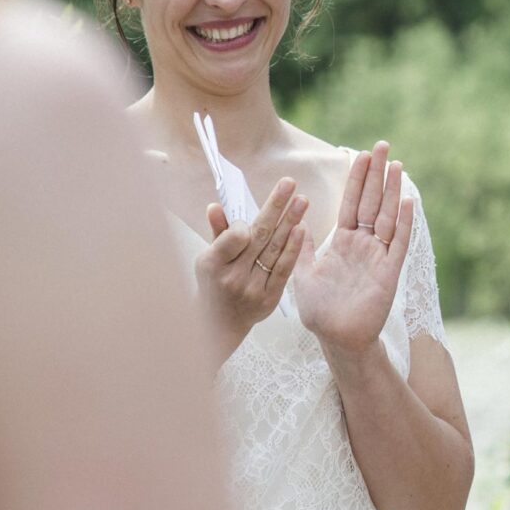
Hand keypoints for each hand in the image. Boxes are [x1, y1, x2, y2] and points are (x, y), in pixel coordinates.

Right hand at [194, 177, 306, 354]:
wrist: (218, 326)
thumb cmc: (213, 285)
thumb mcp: (207, 259)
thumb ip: (217, 232)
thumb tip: (216, 206)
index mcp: (213, 264)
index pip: (235, 237)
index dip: (246, 222)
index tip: (253, 212)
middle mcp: (233, 277)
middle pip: (259, 236)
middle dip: (276, 207)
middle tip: (290, 184)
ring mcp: (252, 289)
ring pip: (274, 250)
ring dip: (290, 222)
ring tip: (302, 200)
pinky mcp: (269, 299)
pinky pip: (283, 269)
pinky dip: (293, 248)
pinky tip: (301, 229)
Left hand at [291, 143, 414, 354]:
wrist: (336, 339)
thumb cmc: (320, 311)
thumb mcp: (302, 274)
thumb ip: (302, 248)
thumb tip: (295, 222)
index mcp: (343, 243)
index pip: (351, 203)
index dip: (357, 179)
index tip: (361, 154)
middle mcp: (363, 245)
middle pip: (371, 202)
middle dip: (376, 174)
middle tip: (383, 145)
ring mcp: (378, 257)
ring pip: (387, 216)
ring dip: (391, 191)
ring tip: (396, 165)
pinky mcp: (389, 272)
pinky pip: (398, 243)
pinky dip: (403, 222)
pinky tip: (407, 201)